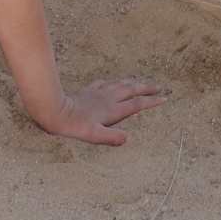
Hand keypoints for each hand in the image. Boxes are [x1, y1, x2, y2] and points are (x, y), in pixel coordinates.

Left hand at [31, 78, 166, 145]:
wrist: (56, 111)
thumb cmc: (75, 127)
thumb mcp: (95, 136)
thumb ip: (113, 137)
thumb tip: (131, 137)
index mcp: (113, 110)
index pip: (137, 104)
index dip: (151, 102)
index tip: (164, 99)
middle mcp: (109, 99)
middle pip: (132, 90)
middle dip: (146, 88)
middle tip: (158, 87)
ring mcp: (99, 92)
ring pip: (120, 84)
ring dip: (133, 82)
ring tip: (141, 81)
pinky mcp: (89, 90)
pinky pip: (105, 83)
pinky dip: (113, 82)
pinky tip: (112, 82)